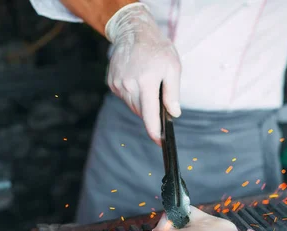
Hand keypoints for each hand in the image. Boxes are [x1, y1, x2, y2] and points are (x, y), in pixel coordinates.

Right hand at [106, 3, 180, 144]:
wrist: (133, 32)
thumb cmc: (157, 49)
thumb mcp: (173, 68)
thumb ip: (173, 93)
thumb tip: (174, 113)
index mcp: (146, 82)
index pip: (150, 115)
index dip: (155, 132)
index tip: (160, 142)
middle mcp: (129, 85)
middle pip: (142, 113)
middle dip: (153, 111)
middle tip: (159, 95)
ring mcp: (118, 84)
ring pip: (134, 107)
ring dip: (143, 103)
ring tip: (149, 84)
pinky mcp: (111, 83)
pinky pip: (126, 98)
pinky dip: (134, 95)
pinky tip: (138, 81)